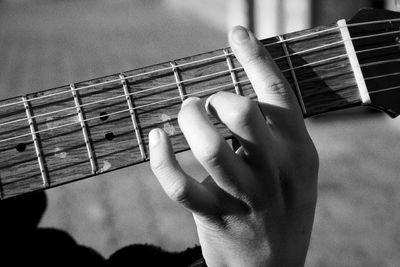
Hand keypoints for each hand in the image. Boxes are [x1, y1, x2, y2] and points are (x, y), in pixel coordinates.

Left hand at [149, 26, 318, 266]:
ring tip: (183, 113)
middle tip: (206, 102)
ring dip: (188, 120)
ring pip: (210, 146)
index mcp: (301, 154)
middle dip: (216, 98)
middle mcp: (277, 173)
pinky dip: (161, 157)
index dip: (256, 57)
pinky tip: (155, 137)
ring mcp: (247, 198)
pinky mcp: (216, 218)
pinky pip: (180, 185)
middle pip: (243, 113)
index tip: (237, 32)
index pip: (279, 95)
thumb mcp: (294, 174)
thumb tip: (233, 98)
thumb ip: (275, 138)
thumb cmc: (280, 211)